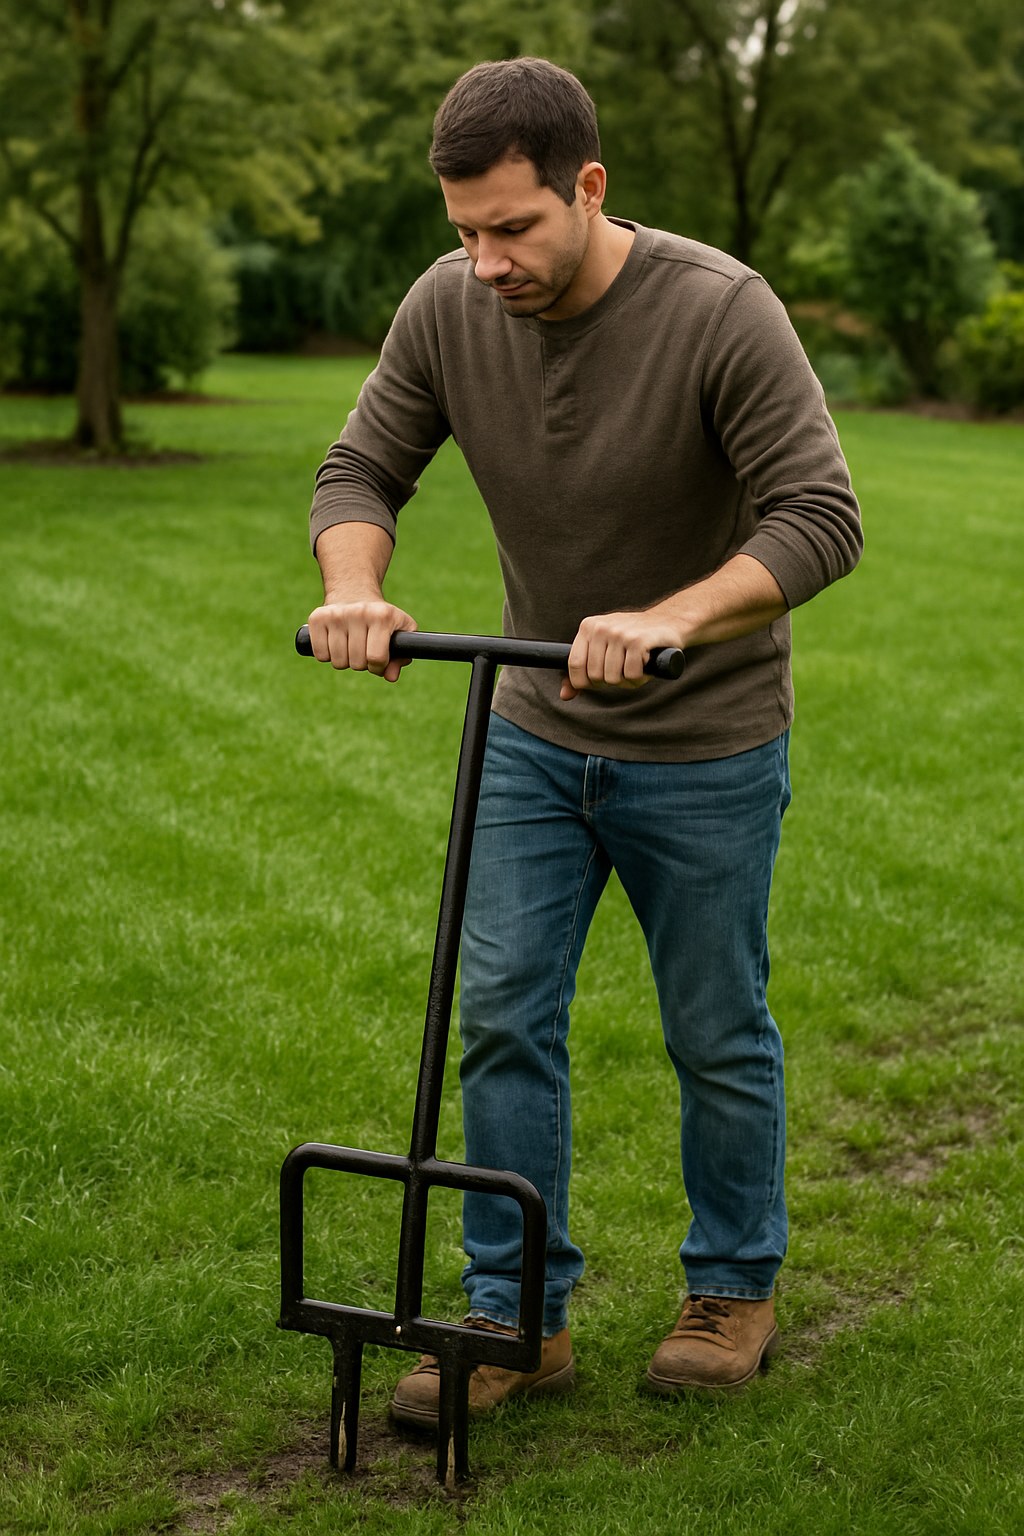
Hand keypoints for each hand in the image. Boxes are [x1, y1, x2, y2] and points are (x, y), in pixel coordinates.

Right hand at [306, 597, 416, 681]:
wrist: (354, 592)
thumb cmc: (381, 618)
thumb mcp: (400, 631)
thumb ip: (401, 657)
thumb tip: (391, 676)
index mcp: (382, 616)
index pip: (376, 658)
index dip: (378, 668)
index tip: (378, 661)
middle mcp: (359, 612)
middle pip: (356, 663)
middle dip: (361, 664)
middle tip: (363, 650)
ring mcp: (336, 614)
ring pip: (338, 661)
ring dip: (344, 661)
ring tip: (350, 645)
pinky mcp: (317, 617)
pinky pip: (320, 654)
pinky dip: (327, 655)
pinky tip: (335, 642)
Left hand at [562, 609, 682, 700]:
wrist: (669, 622)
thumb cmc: (633, 640)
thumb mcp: (604, 649)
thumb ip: (582, 671)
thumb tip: (565, 695)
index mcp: (588, 627)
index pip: (574, 665)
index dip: (585, 681)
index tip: (599, 681)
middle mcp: (601, 628)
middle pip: (594, 675)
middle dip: (610, 681)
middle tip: (623, 670)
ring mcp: (619, 633)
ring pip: (612, 678)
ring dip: (627, 680)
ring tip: (635, 666)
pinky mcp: (638, 641)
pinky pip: (631, 675)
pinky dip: (640, 677)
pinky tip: (645, 664)